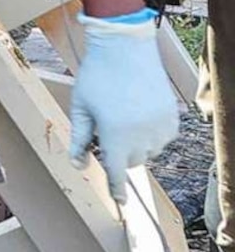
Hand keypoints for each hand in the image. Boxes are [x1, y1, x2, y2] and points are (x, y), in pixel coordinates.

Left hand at [68, 12, 182, 174]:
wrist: (125, 49)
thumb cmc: (97, 77)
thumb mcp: (81, 108)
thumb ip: (79, 139)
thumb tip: (79, 165)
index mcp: (115, 136)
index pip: (116, 173)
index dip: (117, 189)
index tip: (121, 202)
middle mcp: (141, 136)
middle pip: (130, 162)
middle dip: (118, 153)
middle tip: (107, 128)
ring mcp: (160, 128)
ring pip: (148, 151)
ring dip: (136, 144)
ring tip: (123, 116)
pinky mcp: (172, 118)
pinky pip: (161, 138)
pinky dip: (151, 133)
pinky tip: (139, 112)